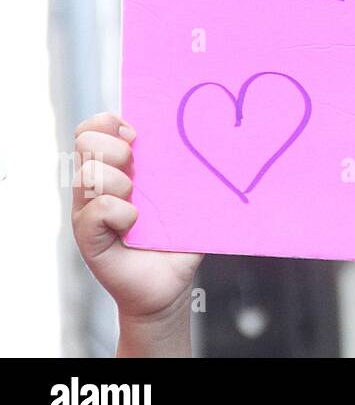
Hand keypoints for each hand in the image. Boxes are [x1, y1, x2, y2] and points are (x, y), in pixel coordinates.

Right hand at [71, 112, 201, 352]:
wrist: (171, 282)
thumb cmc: (178, 235)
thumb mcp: (185, 195)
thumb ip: (189, 168)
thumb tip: (220, 136)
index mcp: (118, 166)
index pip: (94, 129)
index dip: (108, 122)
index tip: (137, 134)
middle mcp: (98, 184)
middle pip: (85, 143)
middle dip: (111, 146)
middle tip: (134, 164)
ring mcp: (89, 210)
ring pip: (88, 174)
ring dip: (117, 181)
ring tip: (138, 202)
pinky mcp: (89, 237)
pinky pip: (94, 211)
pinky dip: (118, 212)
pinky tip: (134, 223)